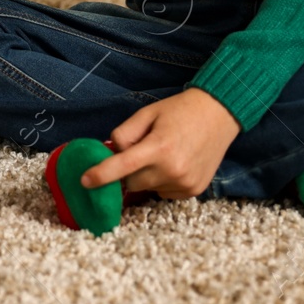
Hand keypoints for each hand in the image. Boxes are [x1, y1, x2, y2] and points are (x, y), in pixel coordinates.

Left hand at [81, 88, 241, 199]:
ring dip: (148, 175)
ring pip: (148, 189)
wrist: (219, 114)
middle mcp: (173, 169)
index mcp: (159, 147)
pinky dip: (163, 181)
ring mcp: (185, 183)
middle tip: (143, 149)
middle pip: (132, 183)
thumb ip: (124, 134)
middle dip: (129, 170)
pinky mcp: (194, 191)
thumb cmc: (179, 110)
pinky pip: (164, 193)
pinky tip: (176, 162)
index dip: (101, 175)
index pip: (123, 166)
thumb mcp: (147, 113)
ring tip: (166, 153)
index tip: (84, 181)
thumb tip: (112, 154)